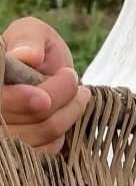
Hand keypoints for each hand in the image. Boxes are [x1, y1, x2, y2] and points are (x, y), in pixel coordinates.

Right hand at [1, 17, 90, 154]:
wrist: (47, 72)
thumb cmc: (37, 50)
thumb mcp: (32, 32)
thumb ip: (28, 38)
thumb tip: (27, 55)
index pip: (2, 100)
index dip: (19, 102)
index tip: (44, 98)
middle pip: (19, 122)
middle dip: (58, 100)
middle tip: (73, 79)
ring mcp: (3, 133)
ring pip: (33, 138)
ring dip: (66, 114)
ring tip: (78, 94)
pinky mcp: (18, 152)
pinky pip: (40, 154)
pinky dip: (59, 136)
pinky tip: (64, 115)